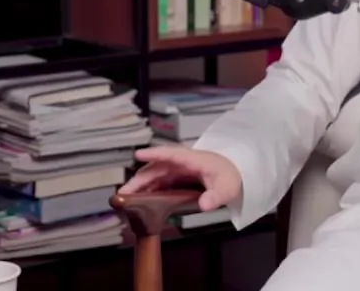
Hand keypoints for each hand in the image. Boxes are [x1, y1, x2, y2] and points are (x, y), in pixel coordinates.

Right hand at [119, 146, 242, 212]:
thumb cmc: (230, 177)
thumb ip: (216, 196)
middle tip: (125, 192)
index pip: (171, 154)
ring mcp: (177, 170)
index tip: (138, 154)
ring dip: (140, 185)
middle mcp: (181, 163)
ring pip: (155, 175)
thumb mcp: (226, 188)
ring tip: (126, 198)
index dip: (155, 154)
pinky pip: (158, 182)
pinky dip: (148, 190)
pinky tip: (139, 200)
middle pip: (157, 168)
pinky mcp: (175, 178)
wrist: (235, 175)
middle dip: (140, 179)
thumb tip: (205, 205)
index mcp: (193, 160)